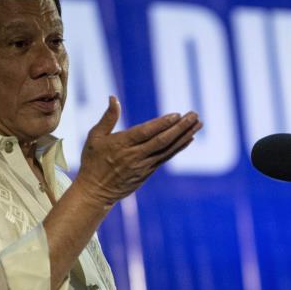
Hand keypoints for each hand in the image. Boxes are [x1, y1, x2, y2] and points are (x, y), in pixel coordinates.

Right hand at [74, 96, 201, 207]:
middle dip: (180, 127)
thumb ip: (108, 118)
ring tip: (198, 124)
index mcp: (122, 144)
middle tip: (194, 115)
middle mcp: (135, 155)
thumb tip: (113, 97)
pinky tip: (189, 138)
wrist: (95, 192)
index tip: (177, 115)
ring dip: (184, 136)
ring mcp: (144, 166)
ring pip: (168, 149)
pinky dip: (178, 148)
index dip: (163, 124)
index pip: (146, 132)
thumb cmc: (93, 161)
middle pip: (162, 140)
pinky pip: (166, 157)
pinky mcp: (148, 173)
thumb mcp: (95, 137)